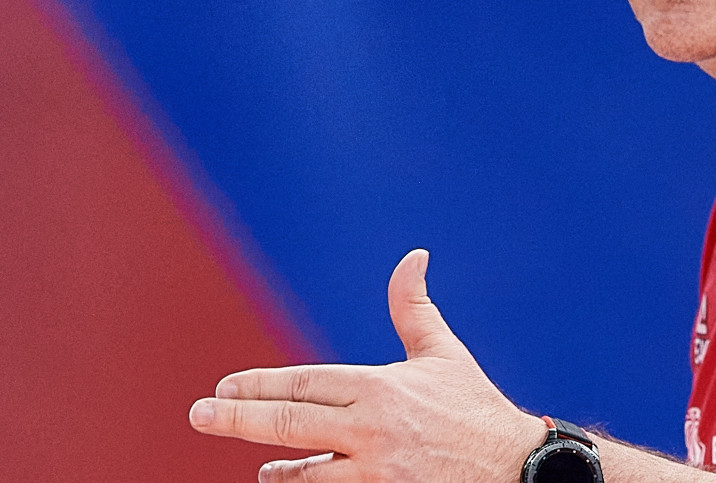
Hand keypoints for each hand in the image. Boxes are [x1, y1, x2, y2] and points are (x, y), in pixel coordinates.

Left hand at [190, 249, 543, 481]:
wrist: (516, 468)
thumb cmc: (474, 408)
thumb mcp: (443, 353)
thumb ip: (414, 308)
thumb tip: (413, 256)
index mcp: (380, 388)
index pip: (303, 384)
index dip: (259, 385)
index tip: (225, 387)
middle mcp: (371, 429)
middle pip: (288, 423)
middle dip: (237, 418)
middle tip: (199, 414)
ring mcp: (376, 472)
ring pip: (304, 473)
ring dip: (275, 469)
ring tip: (260, 466)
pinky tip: (290, 482)